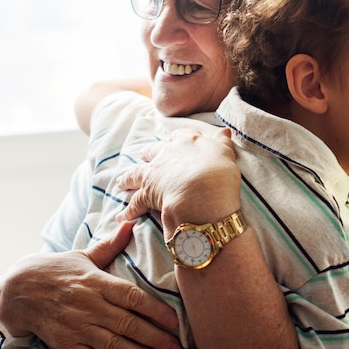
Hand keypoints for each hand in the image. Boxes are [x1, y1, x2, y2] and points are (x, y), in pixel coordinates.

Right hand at [0, 222, 179, 348]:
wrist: (17, 291)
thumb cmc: (56, 270)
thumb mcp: (84, 256)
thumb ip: (110, 246)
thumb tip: (131, 224)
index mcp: (97, 282)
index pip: (133, 297)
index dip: (155, 310)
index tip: (174, 321)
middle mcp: (90, 306)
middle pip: (128, 324)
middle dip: (155, 337)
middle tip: (176, 347)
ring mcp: (78, 327)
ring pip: (114, 344)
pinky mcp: (66, 344)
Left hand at [116, 127, 241, 234]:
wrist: (204, 194)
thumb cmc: (219, 173)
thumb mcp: (226, 153)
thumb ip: (222, 142)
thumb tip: (224, 131)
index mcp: (187, 142)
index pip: (179, 136)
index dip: (175, 140)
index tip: (173, 142)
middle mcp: (167, 154)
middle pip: (153, 151)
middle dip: (148, 154)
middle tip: (144, 156)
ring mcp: (155, 173)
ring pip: (136, 173)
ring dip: (128, 178)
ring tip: (122, 182)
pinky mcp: (147, 193)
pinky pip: (135, 203)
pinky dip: (128, 211)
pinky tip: (122, 216)